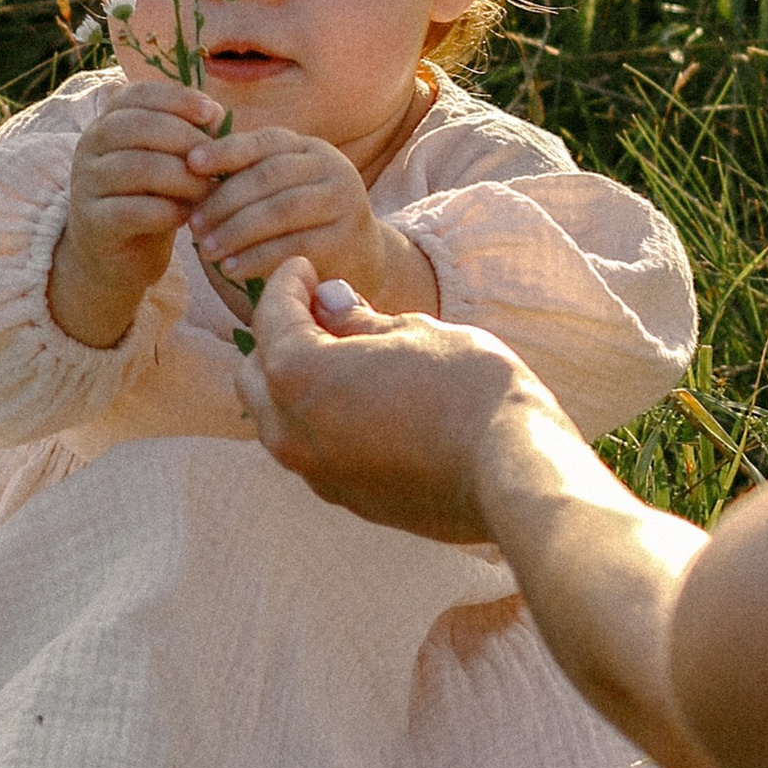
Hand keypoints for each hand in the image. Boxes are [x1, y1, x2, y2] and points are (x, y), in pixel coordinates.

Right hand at [50, 85, 229, 348]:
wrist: (119, 257)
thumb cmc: (152, 200)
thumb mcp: (170, 162)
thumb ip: (188, 136)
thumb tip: (215, 114)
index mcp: (108, 122)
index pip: (137, 94)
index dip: (177, 98)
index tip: (212, 112)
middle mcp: (90, 146)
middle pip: (137, 127)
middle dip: (185, 140)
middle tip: (216, 162)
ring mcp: (86, 184)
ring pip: (136, 167)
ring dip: (181, 178)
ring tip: (207, 190)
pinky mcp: (91, 223)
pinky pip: (130, 210)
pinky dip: (166, 211)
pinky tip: (187, 216)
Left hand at [187, 125, 436, 311]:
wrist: (361, 259)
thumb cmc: (303, 222)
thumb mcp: (280, 191)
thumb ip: (247, 176)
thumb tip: (190, 165)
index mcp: (310, 148)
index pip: (265, 141)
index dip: (226, 150)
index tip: (191, 163)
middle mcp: (332, 167)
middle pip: (269, 176)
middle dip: (225, 201)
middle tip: (193, 225)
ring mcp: (344, 201)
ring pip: (282, 210)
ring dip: (237, 231)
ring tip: (206, 251)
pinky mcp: (347, 238)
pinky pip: (295, 245)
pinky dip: (258, 258)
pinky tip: (231, 269)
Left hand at [231, 258, 532, 541]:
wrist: (512, 474)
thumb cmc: (467, 388)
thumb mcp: (413, 331)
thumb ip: (358, 320)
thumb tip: (330, 305)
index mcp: (296, 375)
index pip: (271, 316)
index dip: (287, 283)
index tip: (304, 268)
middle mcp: (290, 431)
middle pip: (255, 374)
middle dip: (278, 337)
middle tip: (319, 310)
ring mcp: (316, 473)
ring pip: (278, 420)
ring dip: (295, 385)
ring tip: (343, 356)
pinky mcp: (346, 499)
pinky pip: (313, 449)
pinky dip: (321, 420)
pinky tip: (363, 401)